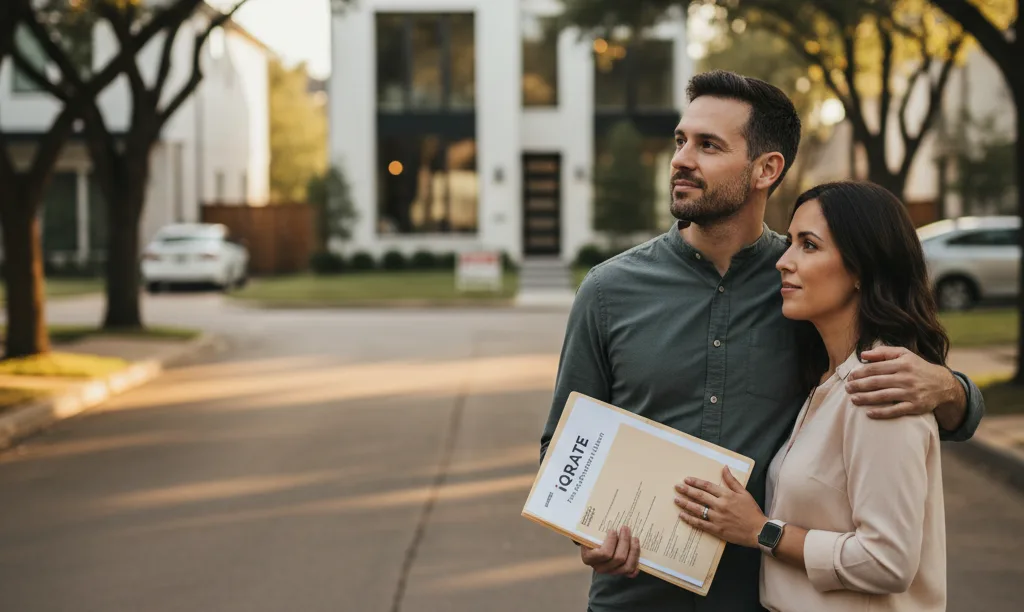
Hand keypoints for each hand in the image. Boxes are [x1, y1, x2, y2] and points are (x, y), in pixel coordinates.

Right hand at [580, 525, 640, 576]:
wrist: (594, 546)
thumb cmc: (592, 536)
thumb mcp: (589, 531)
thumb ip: (592, 527)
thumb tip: (593, 511)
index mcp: (589, 558)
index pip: (604, 553)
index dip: (611, 541)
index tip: (613, 529)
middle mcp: (599, 568)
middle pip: (618, 558)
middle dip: (625, 541)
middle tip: (626, 528)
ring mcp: (611, 572)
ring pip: (627, 566)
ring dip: (633, 550)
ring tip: (634, 538)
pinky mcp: (620, 573)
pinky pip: (631, 572)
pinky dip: (636, 562)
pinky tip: (636, 550)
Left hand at [674, 467, 763, 548]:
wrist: (759, 531)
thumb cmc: (752, 511)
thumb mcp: (744, 493)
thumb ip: (732, 481)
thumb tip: (724, 467)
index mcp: (727, 495)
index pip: (707, 486)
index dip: (696, 482)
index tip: (686, 480)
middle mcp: (720, 505)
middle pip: (700, 496)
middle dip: (687, 491)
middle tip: (677, 487)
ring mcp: (717, 518)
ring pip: (697, 509)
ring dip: (685, 504)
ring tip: (676, 500)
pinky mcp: (716, 529)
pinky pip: (700, 524)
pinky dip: (690, 519)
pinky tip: (682, 515)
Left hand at [846, 346, 964, 424]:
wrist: (943, 384)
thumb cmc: (918, 367)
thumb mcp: (904, 354)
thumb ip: (883, 352)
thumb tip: (863, 354)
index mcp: (902, 364)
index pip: (876, 368)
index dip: (860, 373)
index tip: (850, 377)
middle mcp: (906, 378)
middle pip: (877, 382)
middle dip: (859, 386)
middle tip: (847, 388)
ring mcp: (911, 393)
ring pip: (884, 396)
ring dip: (866, 399)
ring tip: (853, 400)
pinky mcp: (916, 406)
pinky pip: (896, 411)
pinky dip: (882, 413)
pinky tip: (869, 413)